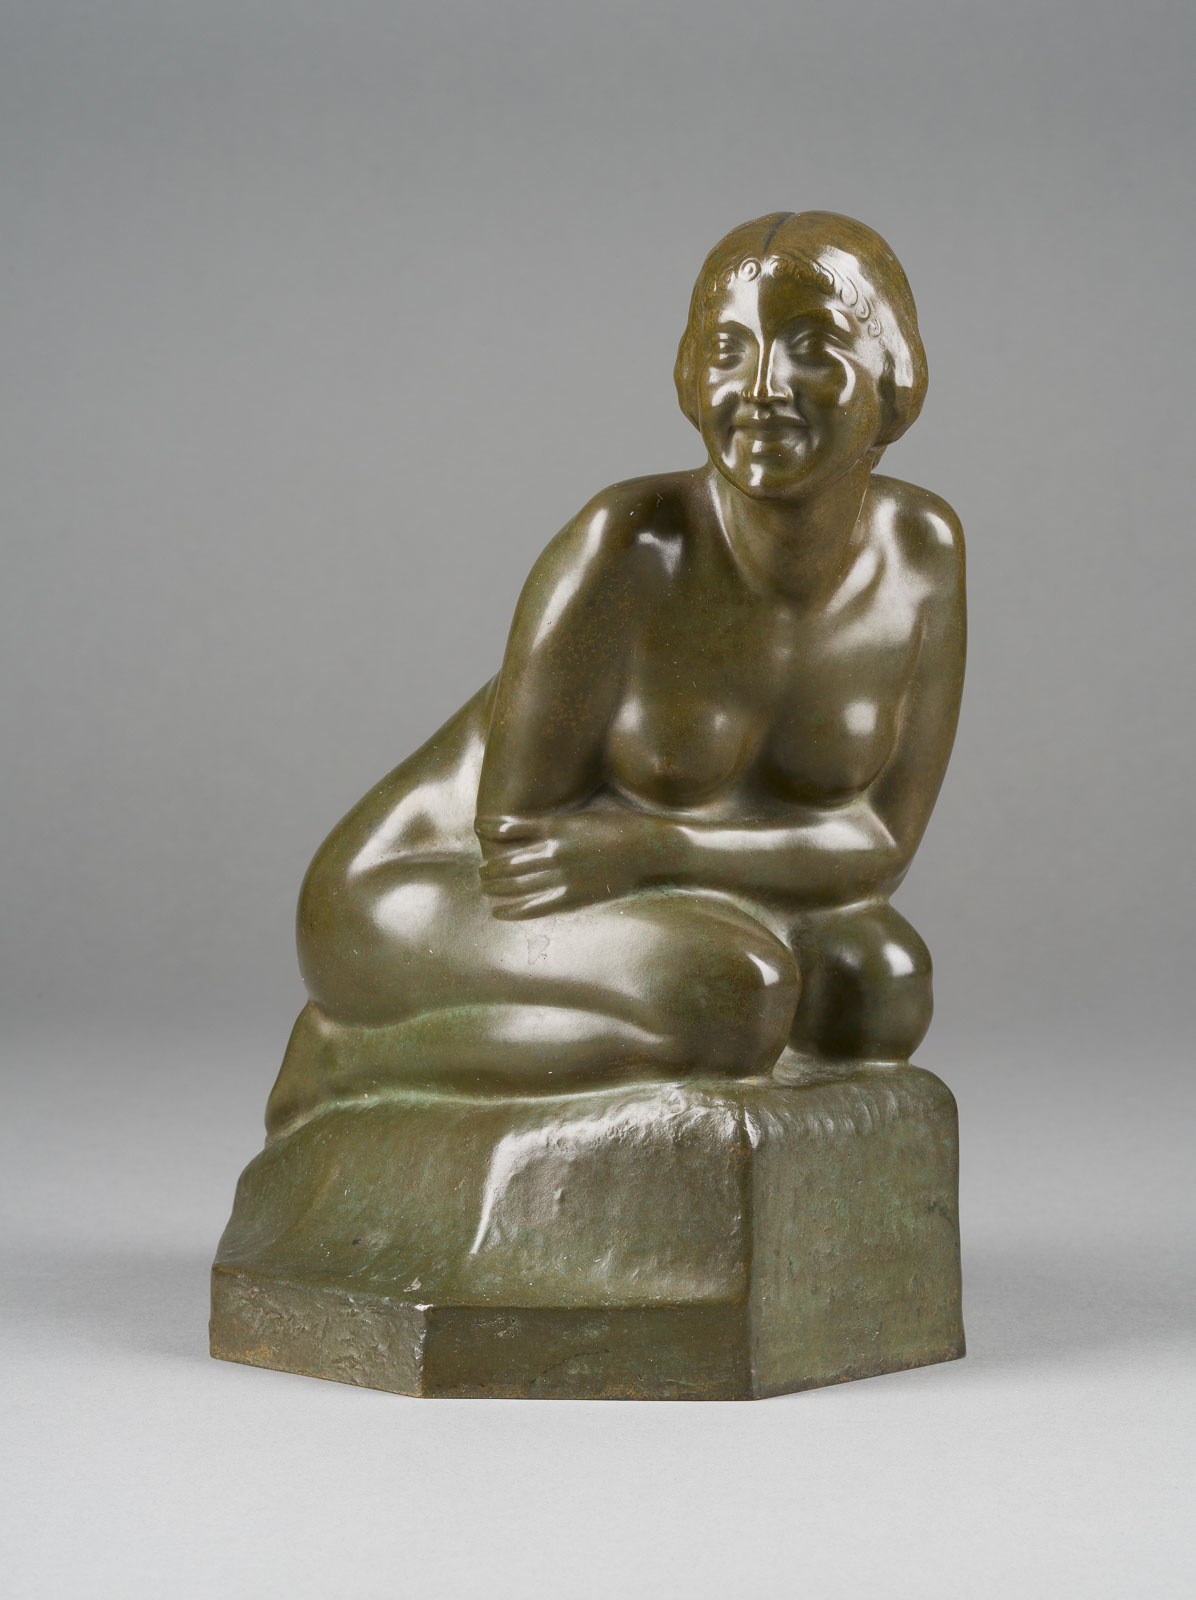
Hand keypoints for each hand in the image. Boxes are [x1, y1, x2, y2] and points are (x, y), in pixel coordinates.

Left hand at [476, 810, 656, 919]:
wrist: (652, 848)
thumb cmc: (624, 827)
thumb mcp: (587, 817)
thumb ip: (561, 825)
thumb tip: (541, 827)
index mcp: (557, 825)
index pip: (509, 828)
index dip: (490, 829)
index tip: (479, 829)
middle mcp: (554, 851)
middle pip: (507, 861)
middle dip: (490, 867)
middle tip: (481, 871)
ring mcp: (562, 876)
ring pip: (515, 883)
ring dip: (495, 886)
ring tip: (485, 887)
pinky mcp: (573, 897)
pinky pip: (534, 906)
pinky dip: (512, 909)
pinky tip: (498, 911)